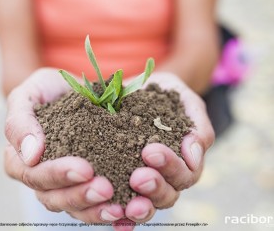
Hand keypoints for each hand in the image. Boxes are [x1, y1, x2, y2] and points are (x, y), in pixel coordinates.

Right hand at [4, 68, 124, 224]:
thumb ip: (20, 121)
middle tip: (105, 188)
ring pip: (79, 209)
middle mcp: (43, 179)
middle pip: (56, 199)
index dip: (57, 175)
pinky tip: (132, 211)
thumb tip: (30, 155)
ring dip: (99, 211)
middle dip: (81, 196)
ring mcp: (68, 185)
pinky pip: (100, 205)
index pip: (34, 175)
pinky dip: (115, 213)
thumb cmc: (49, 91)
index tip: (84, 169)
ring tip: (122, 207)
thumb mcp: (29, 95)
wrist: (78, 89)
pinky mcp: (91, 184)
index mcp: (22, 160)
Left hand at [119, 72, 214, 225]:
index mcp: (184, 160)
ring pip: (147, 204)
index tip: (150, 150)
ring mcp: (144, 182)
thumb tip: (193, 155)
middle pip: (168, 194)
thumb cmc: (164, 94)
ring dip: (138, 206)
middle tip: (138, 177)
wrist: (135, 91)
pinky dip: (121, 218)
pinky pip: (123, 206)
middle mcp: (166, 176)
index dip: (170, 166)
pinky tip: (113, 217)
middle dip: (155, 187)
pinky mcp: (122, 183)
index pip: (185, 172)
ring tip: (125, 203)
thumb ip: (196, 125)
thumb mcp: (184, 100)